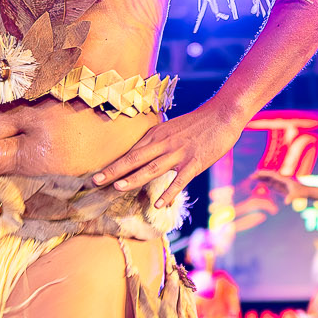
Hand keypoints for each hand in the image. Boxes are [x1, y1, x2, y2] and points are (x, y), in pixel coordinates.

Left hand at [90, 103, 246, 208]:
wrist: (223, 114)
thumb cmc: (197, 123)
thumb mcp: (171, 128)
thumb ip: (157, 142)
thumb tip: (143, 156)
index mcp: (156, 135)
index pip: (130, 152)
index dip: (112, 165)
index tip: (95, 175)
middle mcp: (163, 143)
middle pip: (134, 159)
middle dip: (113, 171)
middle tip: (94, 181)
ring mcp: (178, 153)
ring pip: (152, 168)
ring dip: (134, 178)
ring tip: (117, 188)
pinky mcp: (194, 162)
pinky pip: (179, 180)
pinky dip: (168, 192)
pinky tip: (158, 204)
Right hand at [247, 169, 306, 206]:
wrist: (305, 192)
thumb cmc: (301, 193)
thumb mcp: (296, 195)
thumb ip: (291, 198)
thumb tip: (287, 202)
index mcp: (283, 179)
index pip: (271, 174)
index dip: (264, 174)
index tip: (257, 174)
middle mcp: (280, 179)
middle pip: (268, 175)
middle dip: (260, 175)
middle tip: (251, 176)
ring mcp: (279, 182)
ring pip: (268, 179)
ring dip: (260, 178)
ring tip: (252, 178)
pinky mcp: (279, 187)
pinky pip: (270, 184)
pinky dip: (264, 183)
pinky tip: (259, 183)